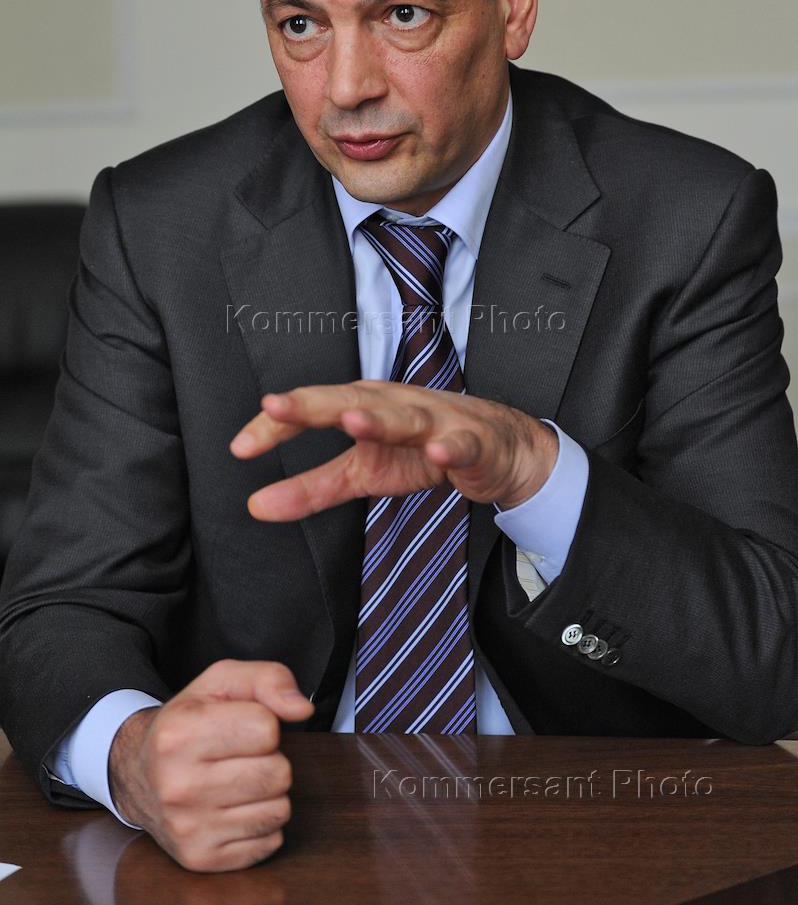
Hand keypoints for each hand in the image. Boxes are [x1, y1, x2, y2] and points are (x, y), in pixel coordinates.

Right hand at [108, 659, 313, 871]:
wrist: (138, 773)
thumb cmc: (188, 722)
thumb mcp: (222, 682)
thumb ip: (269, 679)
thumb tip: (302, 709)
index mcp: (179, 734)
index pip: (267, 729)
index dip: (264, 723)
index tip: (240, 726)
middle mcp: (178, 786)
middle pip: (278, 773)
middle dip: (270, 760)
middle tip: (241, 756)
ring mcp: (188, 828)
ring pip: (279, 810)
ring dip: (268, 793)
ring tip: (238, 781)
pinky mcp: (200, 858)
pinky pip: (270, 842)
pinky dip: (261, 824)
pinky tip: (234, 808)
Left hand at [230, 380, 557, 519]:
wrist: (497, 450)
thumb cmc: (422, 451)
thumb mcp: (362, 473)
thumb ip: (311, 487)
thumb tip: (256, 505)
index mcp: (364, 406)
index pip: (312, 408)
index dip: (277, 426)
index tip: (240, 447)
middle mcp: (395, 404)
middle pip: (351, 399)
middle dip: (314, 403)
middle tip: (275, 405)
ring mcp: (435, 420)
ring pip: (405, 417)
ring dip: (380, 418)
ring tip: (352, 421)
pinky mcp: (472, 443)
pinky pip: (461, 445)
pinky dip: (450, 447)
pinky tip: (438, 453)